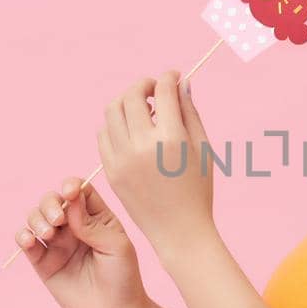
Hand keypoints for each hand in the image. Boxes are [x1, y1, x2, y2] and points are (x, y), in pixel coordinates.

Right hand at [15, 176, 150, 307]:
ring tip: (48, 234)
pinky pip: (27, 243)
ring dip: (37, 219)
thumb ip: (93, 224)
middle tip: (58, 221)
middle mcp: (75, 227)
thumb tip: (71, 201)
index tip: (69, 192)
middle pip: (53, 200)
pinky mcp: (44, 263)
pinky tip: (29, 241)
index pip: (80, 191)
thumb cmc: (123, 278)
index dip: (71, 186)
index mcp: (98, 218)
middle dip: (50, 204)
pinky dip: (23, 237)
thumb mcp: (116, 246)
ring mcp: (58, 244)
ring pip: (37, 218)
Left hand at [97, 70, 215, 259]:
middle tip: (154, 90)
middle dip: (144, 85)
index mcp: (171, 139)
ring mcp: (122, 159)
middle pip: (131, 95)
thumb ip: (190, 112)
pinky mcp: (111, 171)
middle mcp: (143, 146)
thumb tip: (181, 83)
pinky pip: (103, 134)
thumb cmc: (198, 190)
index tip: (173, 76)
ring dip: (126, 101)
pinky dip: (115, 124)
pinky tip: (130, 130)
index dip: (169, 77)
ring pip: (112, 111)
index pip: (163, 91)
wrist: (179, 231)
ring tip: (142, 108)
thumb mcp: (202, 149)